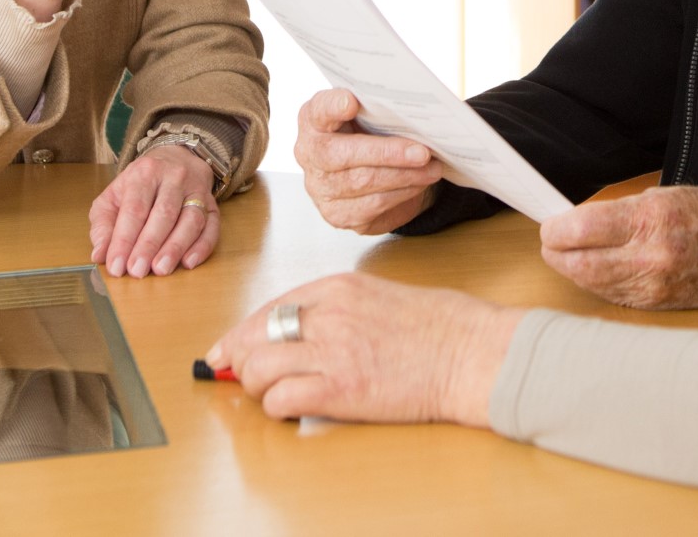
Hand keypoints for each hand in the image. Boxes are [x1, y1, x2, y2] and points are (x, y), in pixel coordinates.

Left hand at [89, 146, 219, 276]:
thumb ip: (103, 226)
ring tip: (161, 269)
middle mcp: (174, 178)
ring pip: (191, 220)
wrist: (175, 159)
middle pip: (164, 214)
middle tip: (137, 271)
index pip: (135, 209)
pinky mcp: (212, 204)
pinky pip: (212, 226)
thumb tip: (99, 255)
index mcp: (145, 173)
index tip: (116, 266)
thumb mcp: (113, 197)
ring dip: (176, 247)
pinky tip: (188, 263)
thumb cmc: (140, 184)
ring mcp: (197, 190)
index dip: (124, 239)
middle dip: (149, 245)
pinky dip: (202, 246)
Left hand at [207, 273, 522, 426]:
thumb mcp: (380, 296)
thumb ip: (337, 311)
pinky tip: (293, 408)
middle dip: (239, 362)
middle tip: (241, 378)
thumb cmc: (439, 326)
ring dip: (256, 386)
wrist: (471, 352)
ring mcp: (332, 351)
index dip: (240, 334)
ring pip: (258, 368)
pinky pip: (281, 398)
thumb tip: (296, 335)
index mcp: (338, 288)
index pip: (268, 309)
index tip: (226, 352)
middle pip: (254, 336)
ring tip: (273, 395)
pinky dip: (277, 407)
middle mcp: (328, 315)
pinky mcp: (341, 389)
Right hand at [295, 89, 443, 233]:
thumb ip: (378, 107)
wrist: (369, 171)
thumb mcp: (369, 114)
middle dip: (387, 153)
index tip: (352, 102)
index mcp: (313, 120)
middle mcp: (309, 153)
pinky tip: (419, 183)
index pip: (318, 110)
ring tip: (431, 168)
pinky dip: (403, 192)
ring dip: (404, 175)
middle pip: (341, 154)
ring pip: (363, 182)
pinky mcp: (337, 214)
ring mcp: (319, 187)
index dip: (333, 106)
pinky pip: (374, 204)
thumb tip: (414, 110)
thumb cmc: (369, 133)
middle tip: (422, 152)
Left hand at [539, 186, 697, 309]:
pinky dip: (596, 283)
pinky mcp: (655, 305)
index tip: (550, 225)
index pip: (582, 229)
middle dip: (555, 254)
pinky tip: (594, 271)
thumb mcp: (660, 196)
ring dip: (572, 270)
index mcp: (650, 219)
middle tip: (551, 243)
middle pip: (579, 264)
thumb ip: (617, 213)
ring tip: (568, 255)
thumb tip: (575, 224)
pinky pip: (611, 296)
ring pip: (591, 284)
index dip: (556, 229)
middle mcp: (650, 256)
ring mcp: (652, 286)